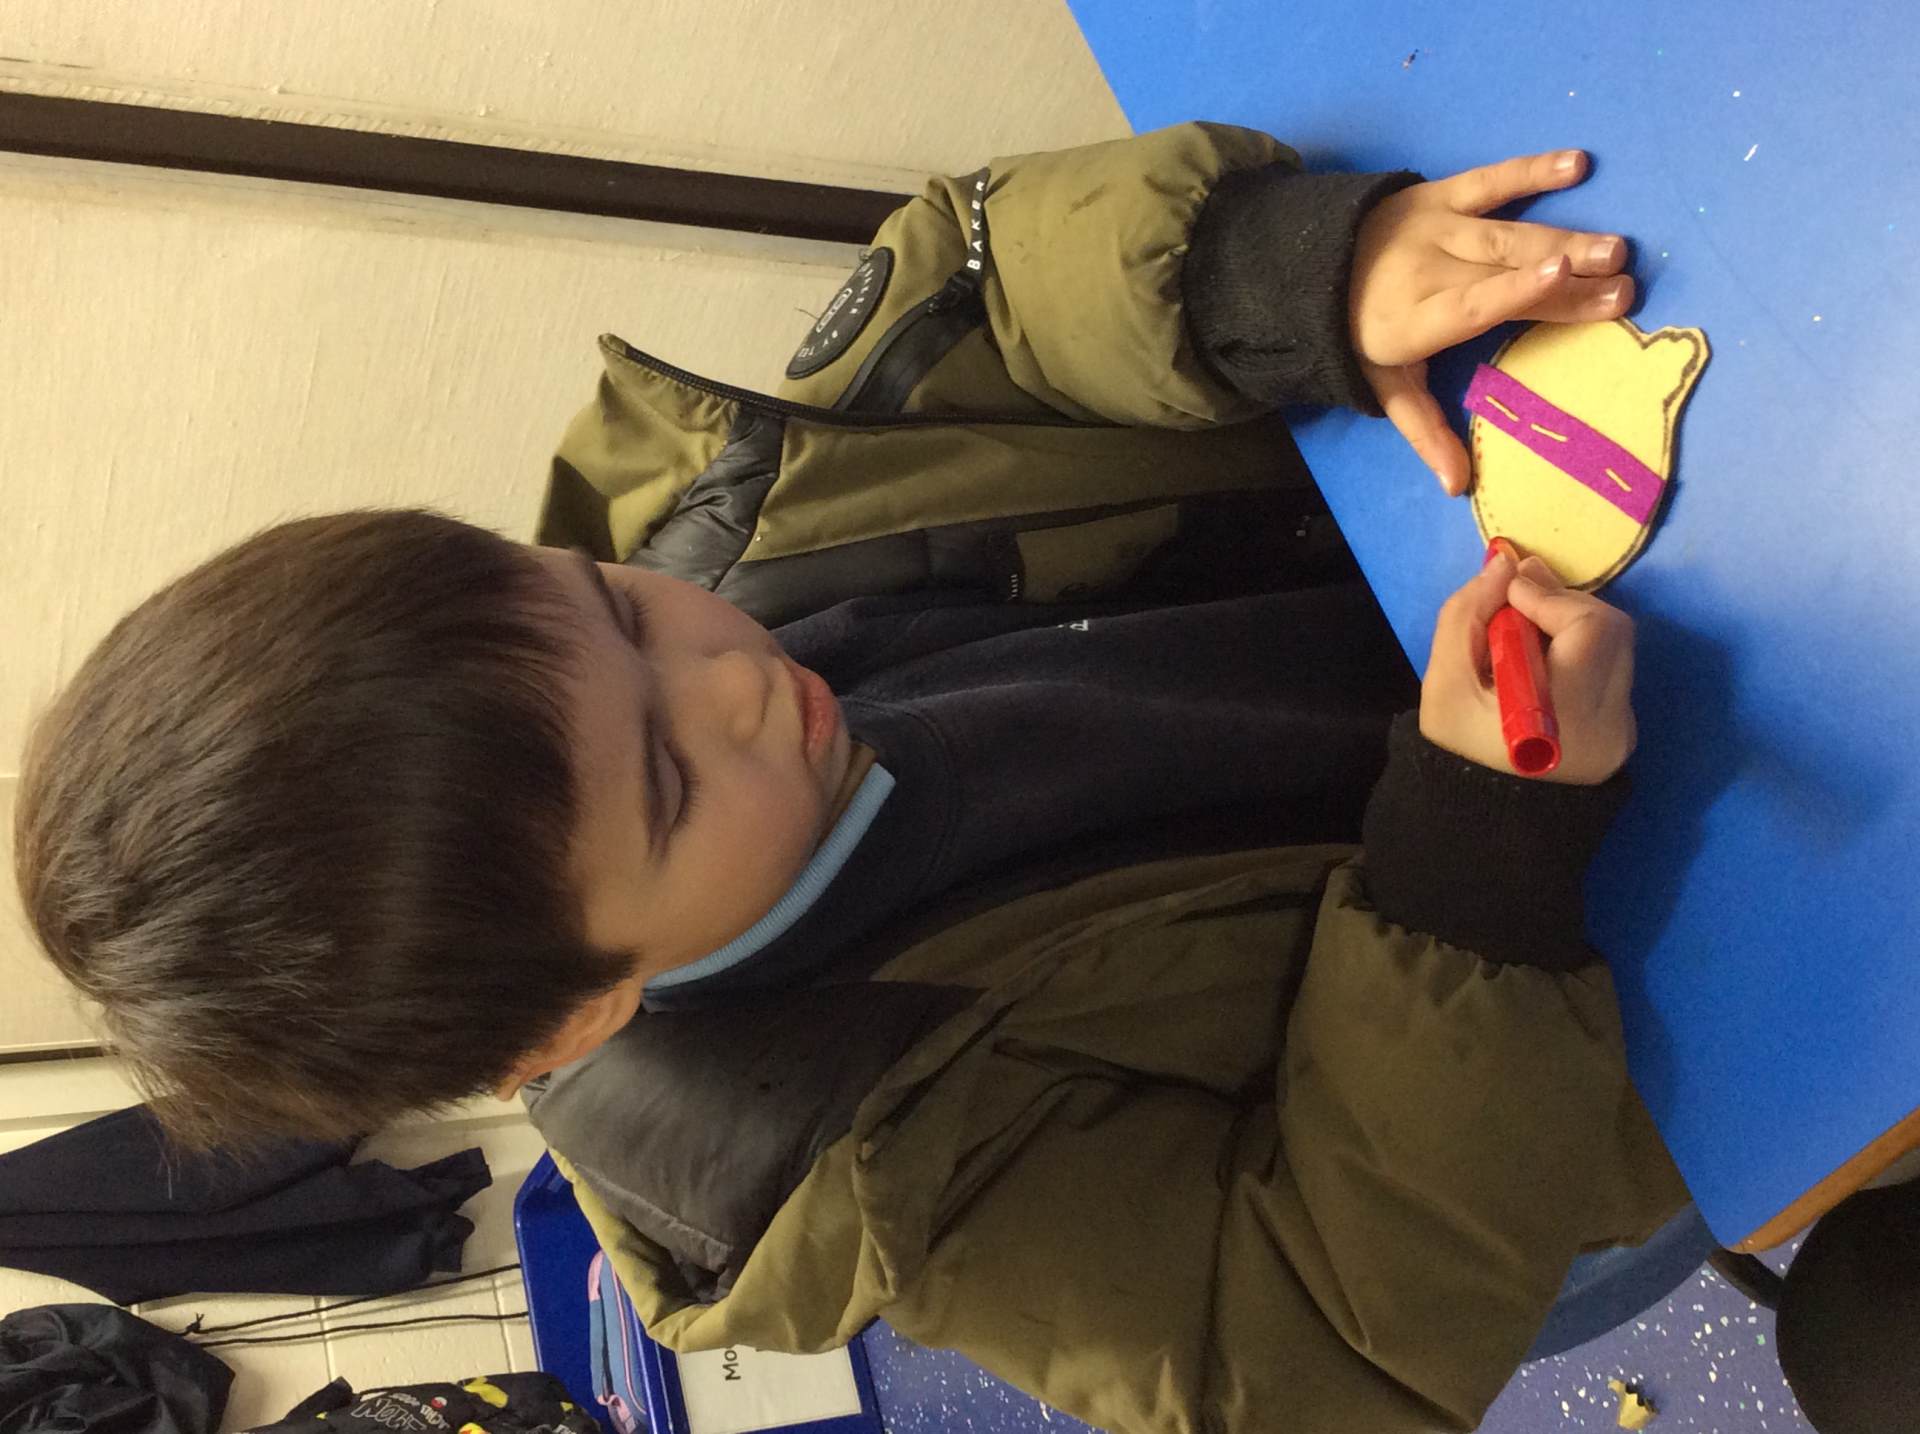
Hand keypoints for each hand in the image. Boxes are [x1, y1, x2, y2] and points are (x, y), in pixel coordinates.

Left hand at [1350, 150, 1634, 495]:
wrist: (1312, 267)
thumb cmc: (1365, 336)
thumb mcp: (1387, 387)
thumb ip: (1425, 432)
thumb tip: (1459, 487)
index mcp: (1414, 320)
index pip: (1471, 306)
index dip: (1515, 292)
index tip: (1559, 280)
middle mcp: (1427, 267)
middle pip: (1506, 273)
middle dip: (1568, 280)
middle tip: (1625, 287)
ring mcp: (1436, 226)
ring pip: (1509, 234)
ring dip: (1566, 237)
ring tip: (1616, 249)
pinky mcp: (1440, 194)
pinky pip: (1491, 180)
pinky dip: (1532, 169)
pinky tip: (1576, 165)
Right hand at [1420, 546, 1636, 784]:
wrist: (1483, 818)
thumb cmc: (1457, 752)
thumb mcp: (1444, 682)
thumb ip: (1469, 614)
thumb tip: (1506, 563)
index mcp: (1566, 717)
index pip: (1588, 628)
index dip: (1550, 597)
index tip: (1508, 591)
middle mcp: (1610, 725)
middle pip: (1610, 630)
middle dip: (1563, 605)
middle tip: (1517, 604)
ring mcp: (1623, 733)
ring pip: (1614, 648)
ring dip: (1571, 628)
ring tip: (1523, 641)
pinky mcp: (1624, 735)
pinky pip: (1612, 674)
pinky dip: (1579, 657)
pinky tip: (1541, 671)